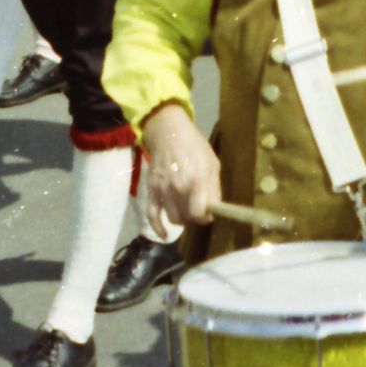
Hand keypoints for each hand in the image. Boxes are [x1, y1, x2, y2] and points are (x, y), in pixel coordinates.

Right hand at [143, 104, 222, 233]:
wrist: (168, 132)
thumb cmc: (194, 146)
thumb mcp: (212, 163)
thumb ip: (214, 188)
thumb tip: (214, 210)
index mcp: (197, 180)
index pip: (201, 214)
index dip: (206, 216)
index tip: (208, 212)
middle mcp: (179, 188)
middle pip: (188, 218)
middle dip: (194, 216)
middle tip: (196, 207)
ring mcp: (163, 190)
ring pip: (174, 219)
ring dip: (181, 218)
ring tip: (184, 209)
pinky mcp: (151, 190)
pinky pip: (152, 215)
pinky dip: (158, 228)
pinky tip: (164, 234)